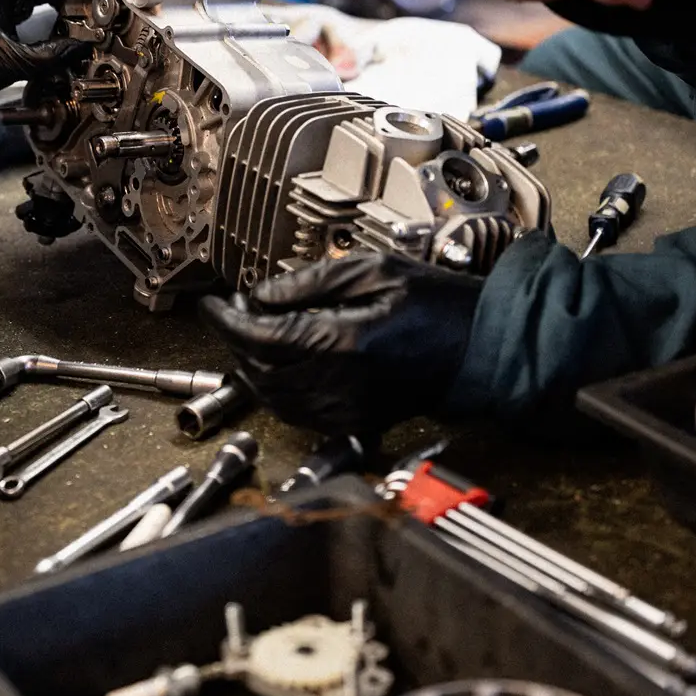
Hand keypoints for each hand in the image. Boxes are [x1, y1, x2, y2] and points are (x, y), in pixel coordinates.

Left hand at [199, 252, 483, 437]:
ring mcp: (350, 411)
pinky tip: (282, 362)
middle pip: (259, 371)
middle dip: (237, 341)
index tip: (212, 304)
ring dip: (254, 367)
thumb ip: (308, 283)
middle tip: (235, 311)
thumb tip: (260, 296)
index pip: (260, 338)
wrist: (483, 348)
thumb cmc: (438, 305)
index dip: (226, 321)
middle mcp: (342, 386)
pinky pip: (298, 413)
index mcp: (344, 344)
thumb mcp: (372, 271)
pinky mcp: (358, 424)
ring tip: (257, 333)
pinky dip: (278, 389)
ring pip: (273, 398)